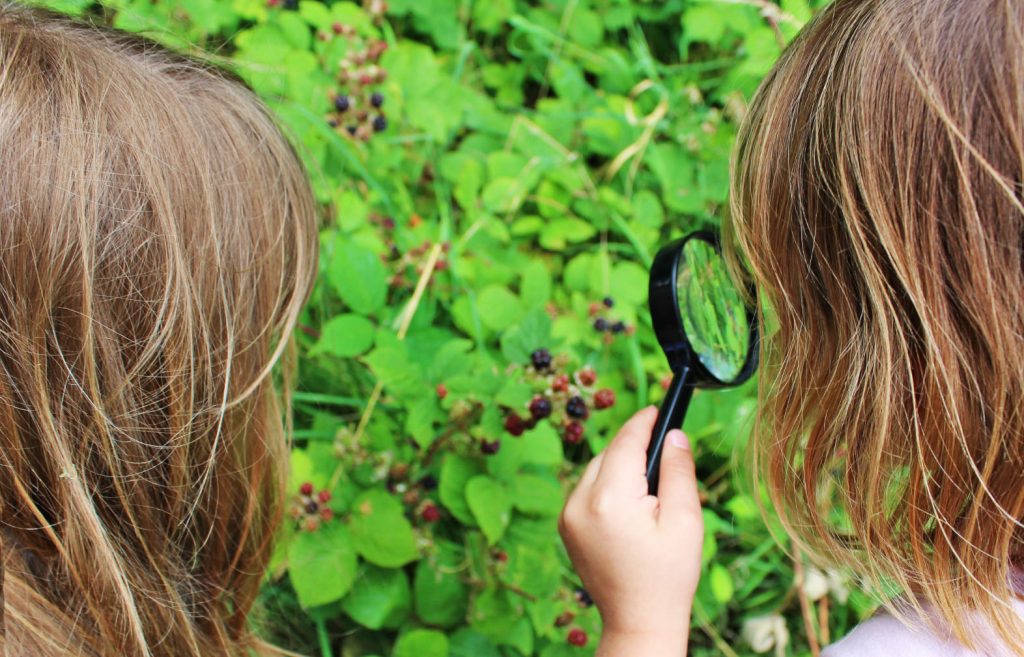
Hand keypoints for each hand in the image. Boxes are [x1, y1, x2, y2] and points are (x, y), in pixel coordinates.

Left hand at [558, 406, 702, 655]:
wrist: (638, 620)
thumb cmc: (668, 575)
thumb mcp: (685, 520)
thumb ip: (678, 471)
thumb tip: (673, 433)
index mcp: (610, 499)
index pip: (625, 442)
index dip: (643, 421)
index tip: (659, 407)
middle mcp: (579, 502)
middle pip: (609, 454)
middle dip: (634, 449)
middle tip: (665, 455)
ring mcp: (568, 515)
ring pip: (596, 470)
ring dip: (620, 468)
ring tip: (650, 487)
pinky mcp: (566, 525)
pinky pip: (587, 489)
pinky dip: (607, 487)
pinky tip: (630, 503)